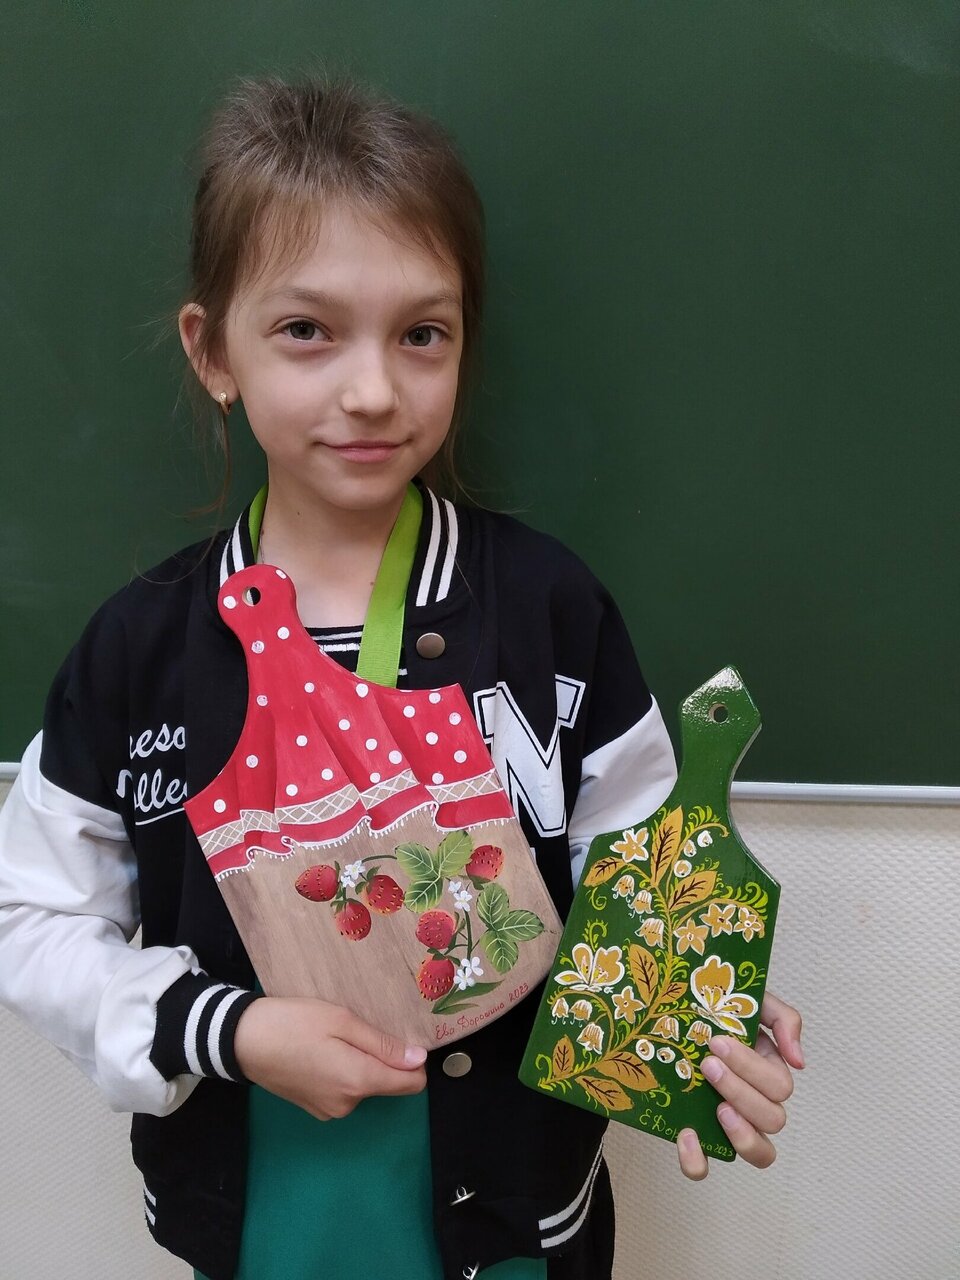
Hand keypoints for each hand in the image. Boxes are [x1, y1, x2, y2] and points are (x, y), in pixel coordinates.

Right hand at [234, 997, 426, 1120]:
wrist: (243, 1041)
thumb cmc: (295, 1023)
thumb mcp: (342, 1021)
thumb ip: (382, 1044)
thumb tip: (419, 1060)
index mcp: (358, 1081)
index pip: (412, 1084)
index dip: (413, 1061)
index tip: (399, 1038)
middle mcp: (348, 1104)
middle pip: (386, 1084)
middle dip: (380, 1058)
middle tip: (354, 1029)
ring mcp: (329, 1110)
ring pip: (363, 1086)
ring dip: (357, 1064)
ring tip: (332, 1039)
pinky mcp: (314, 1108)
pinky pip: (343, 1091)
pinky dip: (340, 1073)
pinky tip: (319, 1053)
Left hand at [676, 990, 803, 1178]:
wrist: (660, 1021)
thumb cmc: (710, 1011)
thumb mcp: (749, 1002)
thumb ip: (783, 1019)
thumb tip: (799, 1061)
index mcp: (767, 1072)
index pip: (780, 1086)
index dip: (752, 1069)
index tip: (716, 1040)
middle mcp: (754, 1104)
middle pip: (774, 1118)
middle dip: (741, 1090)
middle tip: (708, 1064)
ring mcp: (727, 1126)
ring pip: (760, 1152)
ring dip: (742, 1133)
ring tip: (717, 1107)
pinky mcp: (696, 1140)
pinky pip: (703, 1169)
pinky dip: (697, 1161)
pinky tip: (686, 1134)